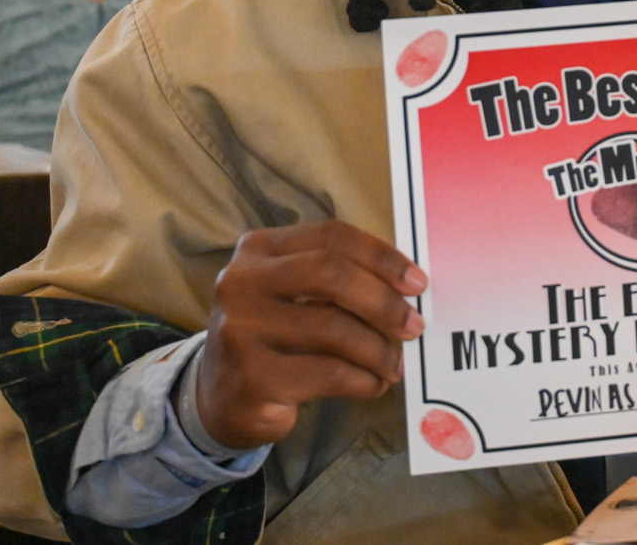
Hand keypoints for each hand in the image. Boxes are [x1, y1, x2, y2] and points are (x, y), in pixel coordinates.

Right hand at [194, 220, 426, 449]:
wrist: (218, 399)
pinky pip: (328, 374)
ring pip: (334, 329)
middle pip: (330, 274)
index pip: (331, 236)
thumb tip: (407, 287)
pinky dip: (363, 380)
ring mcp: (242, 331)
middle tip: (414, 326)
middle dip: (382, 301)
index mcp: (258, 250)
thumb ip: (336, 281)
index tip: (418, 282)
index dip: (381, 256)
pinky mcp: (252, 379)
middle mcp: (242, 283)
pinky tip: (373, 384)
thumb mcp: (292, 295)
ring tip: (394, 366)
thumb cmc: (273, 336)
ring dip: (378, 350)